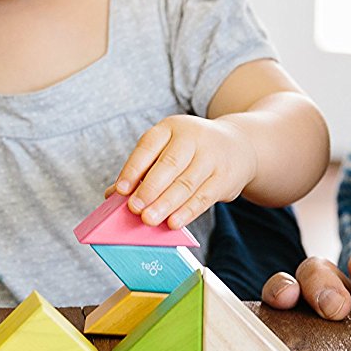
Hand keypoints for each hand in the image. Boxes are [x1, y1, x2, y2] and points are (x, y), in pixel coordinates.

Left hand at [113, 115, 257, 228]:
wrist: (237, 145)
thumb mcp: (166, 149)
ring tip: (149, 220)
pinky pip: (203, 197)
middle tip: (135, 209)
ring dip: (166, 204)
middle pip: (169, 165)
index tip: (120, 190)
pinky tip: (173, 222)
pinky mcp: (224, 177)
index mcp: (170, 128)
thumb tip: (112, 195)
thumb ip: (141, 170)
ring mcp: (211, 157)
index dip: (133, 168)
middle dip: (150, 189)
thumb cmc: (190, 152)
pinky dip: (187, 212)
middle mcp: (192, 138)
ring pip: (186, 183)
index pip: (148, 146)